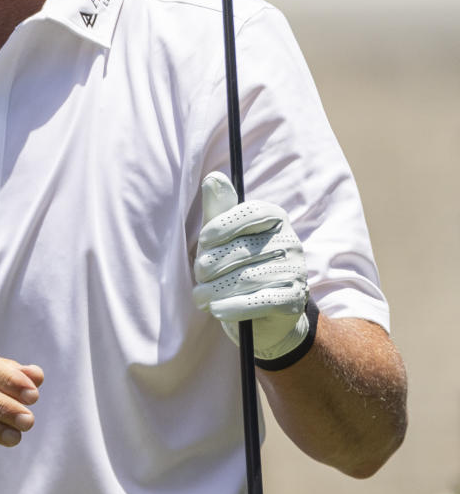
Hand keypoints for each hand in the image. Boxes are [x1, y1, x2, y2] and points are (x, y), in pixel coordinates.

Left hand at [192, 172, 310, 361]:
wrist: (263, 316)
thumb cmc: (236, 266)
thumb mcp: (223, 237)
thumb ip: (218, 209)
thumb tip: (212, 177)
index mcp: (274, 218)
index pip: (250, 213)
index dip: (223, 225)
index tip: (203, 241)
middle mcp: (290, 241)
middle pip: (244, 249)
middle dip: (213, 264)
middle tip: (199, 276)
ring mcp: (295, 271)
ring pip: (248, 278)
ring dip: (216, 290)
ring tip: (199, 297)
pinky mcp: (293, 300)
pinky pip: (260, 301)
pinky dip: (233, 307)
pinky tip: (216, 309)